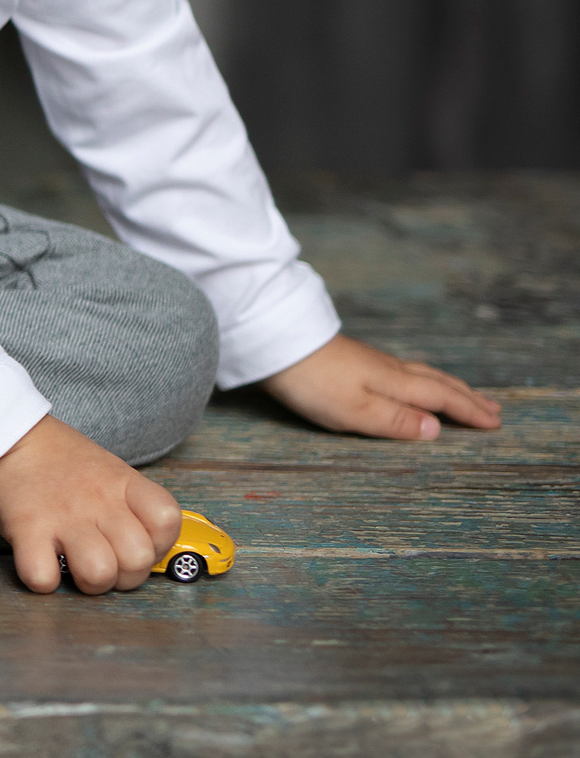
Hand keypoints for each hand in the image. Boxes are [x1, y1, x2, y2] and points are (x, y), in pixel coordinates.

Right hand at [0, 414, 180, 594]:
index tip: (135, 539)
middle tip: (103, 559)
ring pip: (99, 575)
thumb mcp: (106, 469)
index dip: (158, 542)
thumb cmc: (58, 460)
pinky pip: (43, 577)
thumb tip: (142, 549)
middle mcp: (98, 501)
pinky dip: (42, 579)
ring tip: (71, 565)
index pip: (167, 521)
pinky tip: (40, 561)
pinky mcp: (25, 528)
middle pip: (137, 560)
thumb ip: (129, 504)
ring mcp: (62, 516)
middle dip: (123, 574)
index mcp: (122, 484)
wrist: (4, 435)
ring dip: (87, 582)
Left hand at [260, 334, 500, 438]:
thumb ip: (396, 420)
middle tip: (494, 409)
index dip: (469, 412)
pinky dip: (425, 378)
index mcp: (395, 383)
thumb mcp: (356, 410)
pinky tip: (415, 380)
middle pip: (438, 383)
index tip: (495, 423)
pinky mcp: (355, 358)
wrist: (276, 342)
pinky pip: (406, 370)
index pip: (442, 398)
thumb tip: (437, 430)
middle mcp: (390, 369)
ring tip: (465, 395)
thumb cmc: (313, 382)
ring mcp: (372, 361)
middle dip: (467, 398)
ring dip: (449, 386)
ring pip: (422, 374)